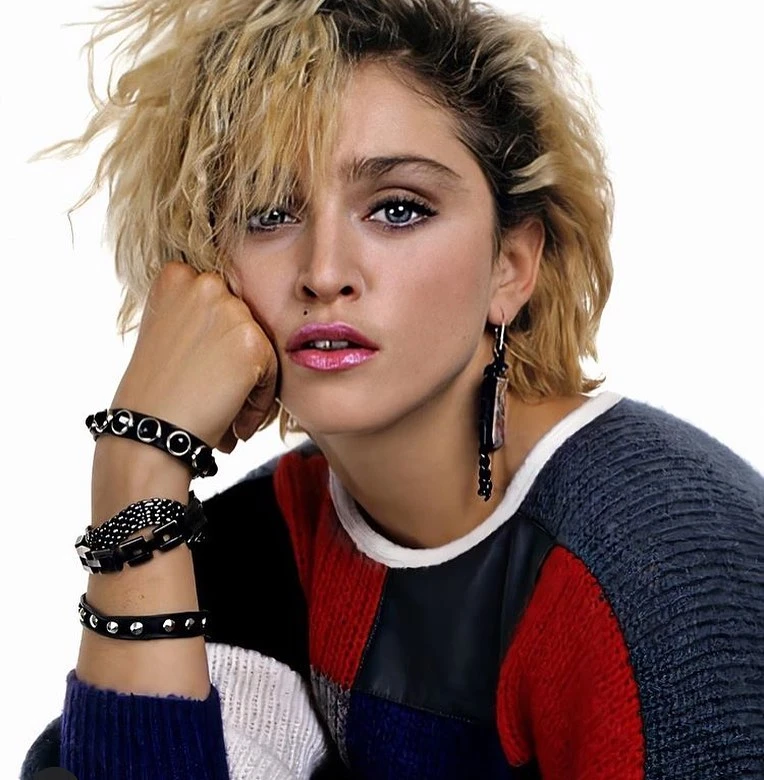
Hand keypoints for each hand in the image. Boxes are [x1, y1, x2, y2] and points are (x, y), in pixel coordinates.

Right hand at [110, 261, 277, 454]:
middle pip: (243, 320)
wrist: (150, 430)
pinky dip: (259, 401)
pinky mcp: (252, 341)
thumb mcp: (166, 333)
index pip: (220, 299)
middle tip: (214, 391)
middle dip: (234, 358)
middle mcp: (204, 284)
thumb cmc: (155, 392)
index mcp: (176, 276)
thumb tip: (237, 324)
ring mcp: (230, 310)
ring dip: (249, 380)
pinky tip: (235, 423)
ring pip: (259, 346)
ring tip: (224, 411)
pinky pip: (272, 371)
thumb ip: (197, 316)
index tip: (203, 367)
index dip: (216, 338)